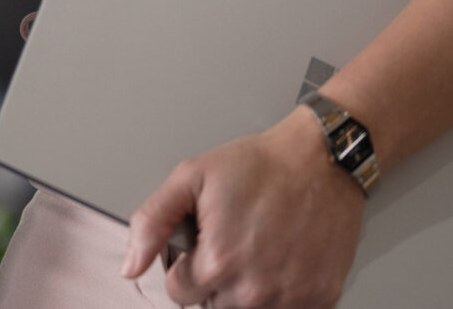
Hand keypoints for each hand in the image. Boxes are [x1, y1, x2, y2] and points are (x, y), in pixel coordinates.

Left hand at [123, 108, 364, 307]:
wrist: (322, 159)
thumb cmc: (261, 164)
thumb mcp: (192, 176)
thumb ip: (153, 222)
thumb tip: (130, 267)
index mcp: (219, 262)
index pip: (180, 293)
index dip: (187, 266)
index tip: (204, 243)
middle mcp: (254, 290)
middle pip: (214, 305)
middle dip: (217, 279)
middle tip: (236, 240)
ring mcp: (290, 298)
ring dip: (248, 288)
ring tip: (260, 248)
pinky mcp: (320, 298)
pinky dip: (283, 292)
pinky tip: (285, 259)